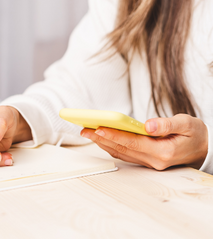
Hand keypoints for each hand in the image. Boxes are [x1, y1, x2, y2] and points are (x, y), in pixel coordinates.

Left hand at [80, 114, 207, 169]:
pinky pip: (125, 154)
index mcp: (163, 152)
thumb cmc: (195, 134)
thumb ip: (168, 124)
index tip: (99, 128)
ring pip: (121, 153)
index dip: (115, 135)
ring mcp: (149, 162)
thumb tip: (148, 125)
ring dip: (103, 143)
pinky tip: (102, 138)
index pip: (133, 143)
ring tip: (88, 132)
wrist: (203, 148)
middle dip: (102, 139)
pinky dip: (112, 145)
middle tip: (84, 129)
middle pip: (123, 149)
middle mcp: (154, 161)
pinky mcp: (146, 159)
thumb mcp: (187, 124)